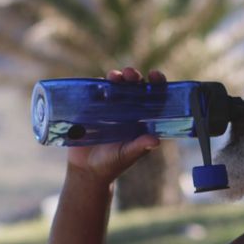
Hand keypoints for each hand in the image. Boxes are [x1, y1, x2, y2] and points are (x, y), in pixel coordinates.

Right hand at [66, 67, 164, 182]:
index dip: (156, 84)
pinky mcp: (91, 108)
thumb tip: (156, 141)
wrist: (86, 169)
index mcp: (141, 118)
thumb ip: (140, 147)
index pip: (153, 97)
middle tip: (130, 74)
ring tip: (114, 77)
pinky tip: (97, 85)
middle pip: (133, 86)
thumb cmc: (112, 163)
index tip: (155, 75)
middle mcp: (127, 109)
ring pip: (114, 85)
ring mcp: (109, 107)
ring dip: (116, 77)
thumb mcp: (126, 155)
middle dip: (133, 77)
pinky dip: (96, 85)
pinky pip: (94, 92)